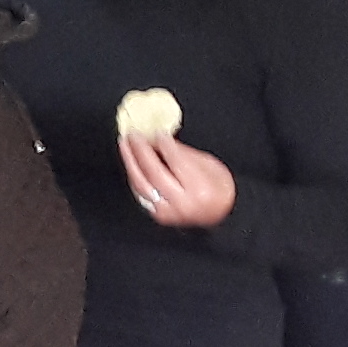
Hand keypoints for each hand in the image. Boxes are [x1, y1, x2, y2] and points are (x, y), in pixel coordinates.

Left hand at [120, 132, 235, 229]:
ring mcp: (169, 211)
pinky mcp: (160, 215)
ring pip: (142, 183)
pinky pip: (141, 193)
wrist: (222, 214)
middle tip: (133, 134)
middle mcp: (183, 202)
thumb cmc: (219, 188)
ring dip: (130, 161)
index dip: (163, 143)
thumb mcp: (209, 164)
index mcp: (200, 188)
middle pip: (154, 172)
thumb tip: (160, 139)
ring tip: (125, 144)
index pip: (176, 161)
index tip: (156, 131)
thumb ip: (182, 153)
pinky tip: (131, 162)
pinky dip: (135, 175)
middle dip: (141, 150)